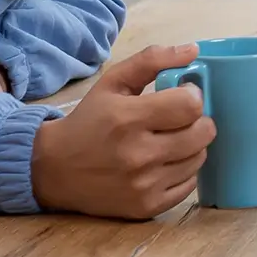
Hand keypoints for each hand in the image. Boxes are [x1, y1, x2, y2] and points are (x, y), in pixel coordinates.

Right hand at [31, 44, 216, 219]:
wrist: (53, 169)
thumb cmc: (88, 121)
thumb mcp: (112, 82)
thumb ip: (152, 60)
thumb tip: (193, 50)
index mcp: (128, 118)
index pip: (191, 105)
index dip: (193, 96)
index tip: (182, 96)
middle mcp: (138, 154)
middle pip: (203, 133)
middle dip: (198, 121)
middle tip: (180, 119)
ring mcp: (144, 184)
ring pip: (199, 158)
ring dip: (192, 146)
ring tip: (170, 140)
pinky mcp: (147, 206)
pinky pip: (189, 185)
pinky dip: (183, 171)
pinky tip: (165, 162)